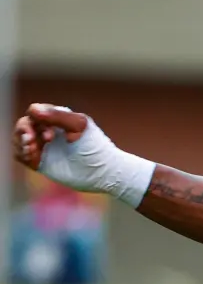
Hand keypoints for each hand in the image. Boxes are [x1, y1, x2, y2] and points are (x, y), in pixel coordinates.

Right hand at [12, 103, 153, 205]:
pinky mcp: (40, 161)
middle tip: (32, 142)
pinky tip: (33, 160)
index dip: (36, 120)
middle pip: (24, 124)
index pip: (35, 111)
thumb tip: (33, 109)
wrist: (102, 173)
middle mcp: (48, 129)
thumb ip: (58, 116)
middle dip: (24, 131)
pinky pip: (21, 155)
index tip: (50, 135)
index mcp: (59, 118)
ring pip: (19, 139)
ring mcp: (44, 145)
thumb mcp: (79, 127)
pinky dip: (23, 155)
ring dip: (22, 144)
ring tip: (32, 152)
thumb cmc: (95, 146)